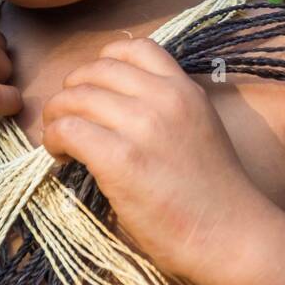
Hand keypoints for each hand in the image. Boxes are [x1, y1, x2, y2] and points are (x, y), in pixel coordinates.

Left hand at [41, 35, 259, 283]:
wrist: (230, 236)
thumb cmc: (214, 195)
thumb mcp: (201, 128)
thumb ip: (167, 108)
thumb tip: (117, 104)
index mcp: (184, 88)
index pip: (134, 48)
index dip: (103, 63)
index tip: (94, 89)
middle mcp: (163, 98)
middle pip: (95, 71)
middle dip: (71, 92)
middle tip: (67, 119)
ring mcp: (142, 126)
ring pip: (75, 98)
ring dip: (57, 117)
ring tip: (61, 142)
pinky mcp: (120, 159)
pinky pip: (68, 130)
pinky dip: (54, 140)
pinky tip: (62, 157)